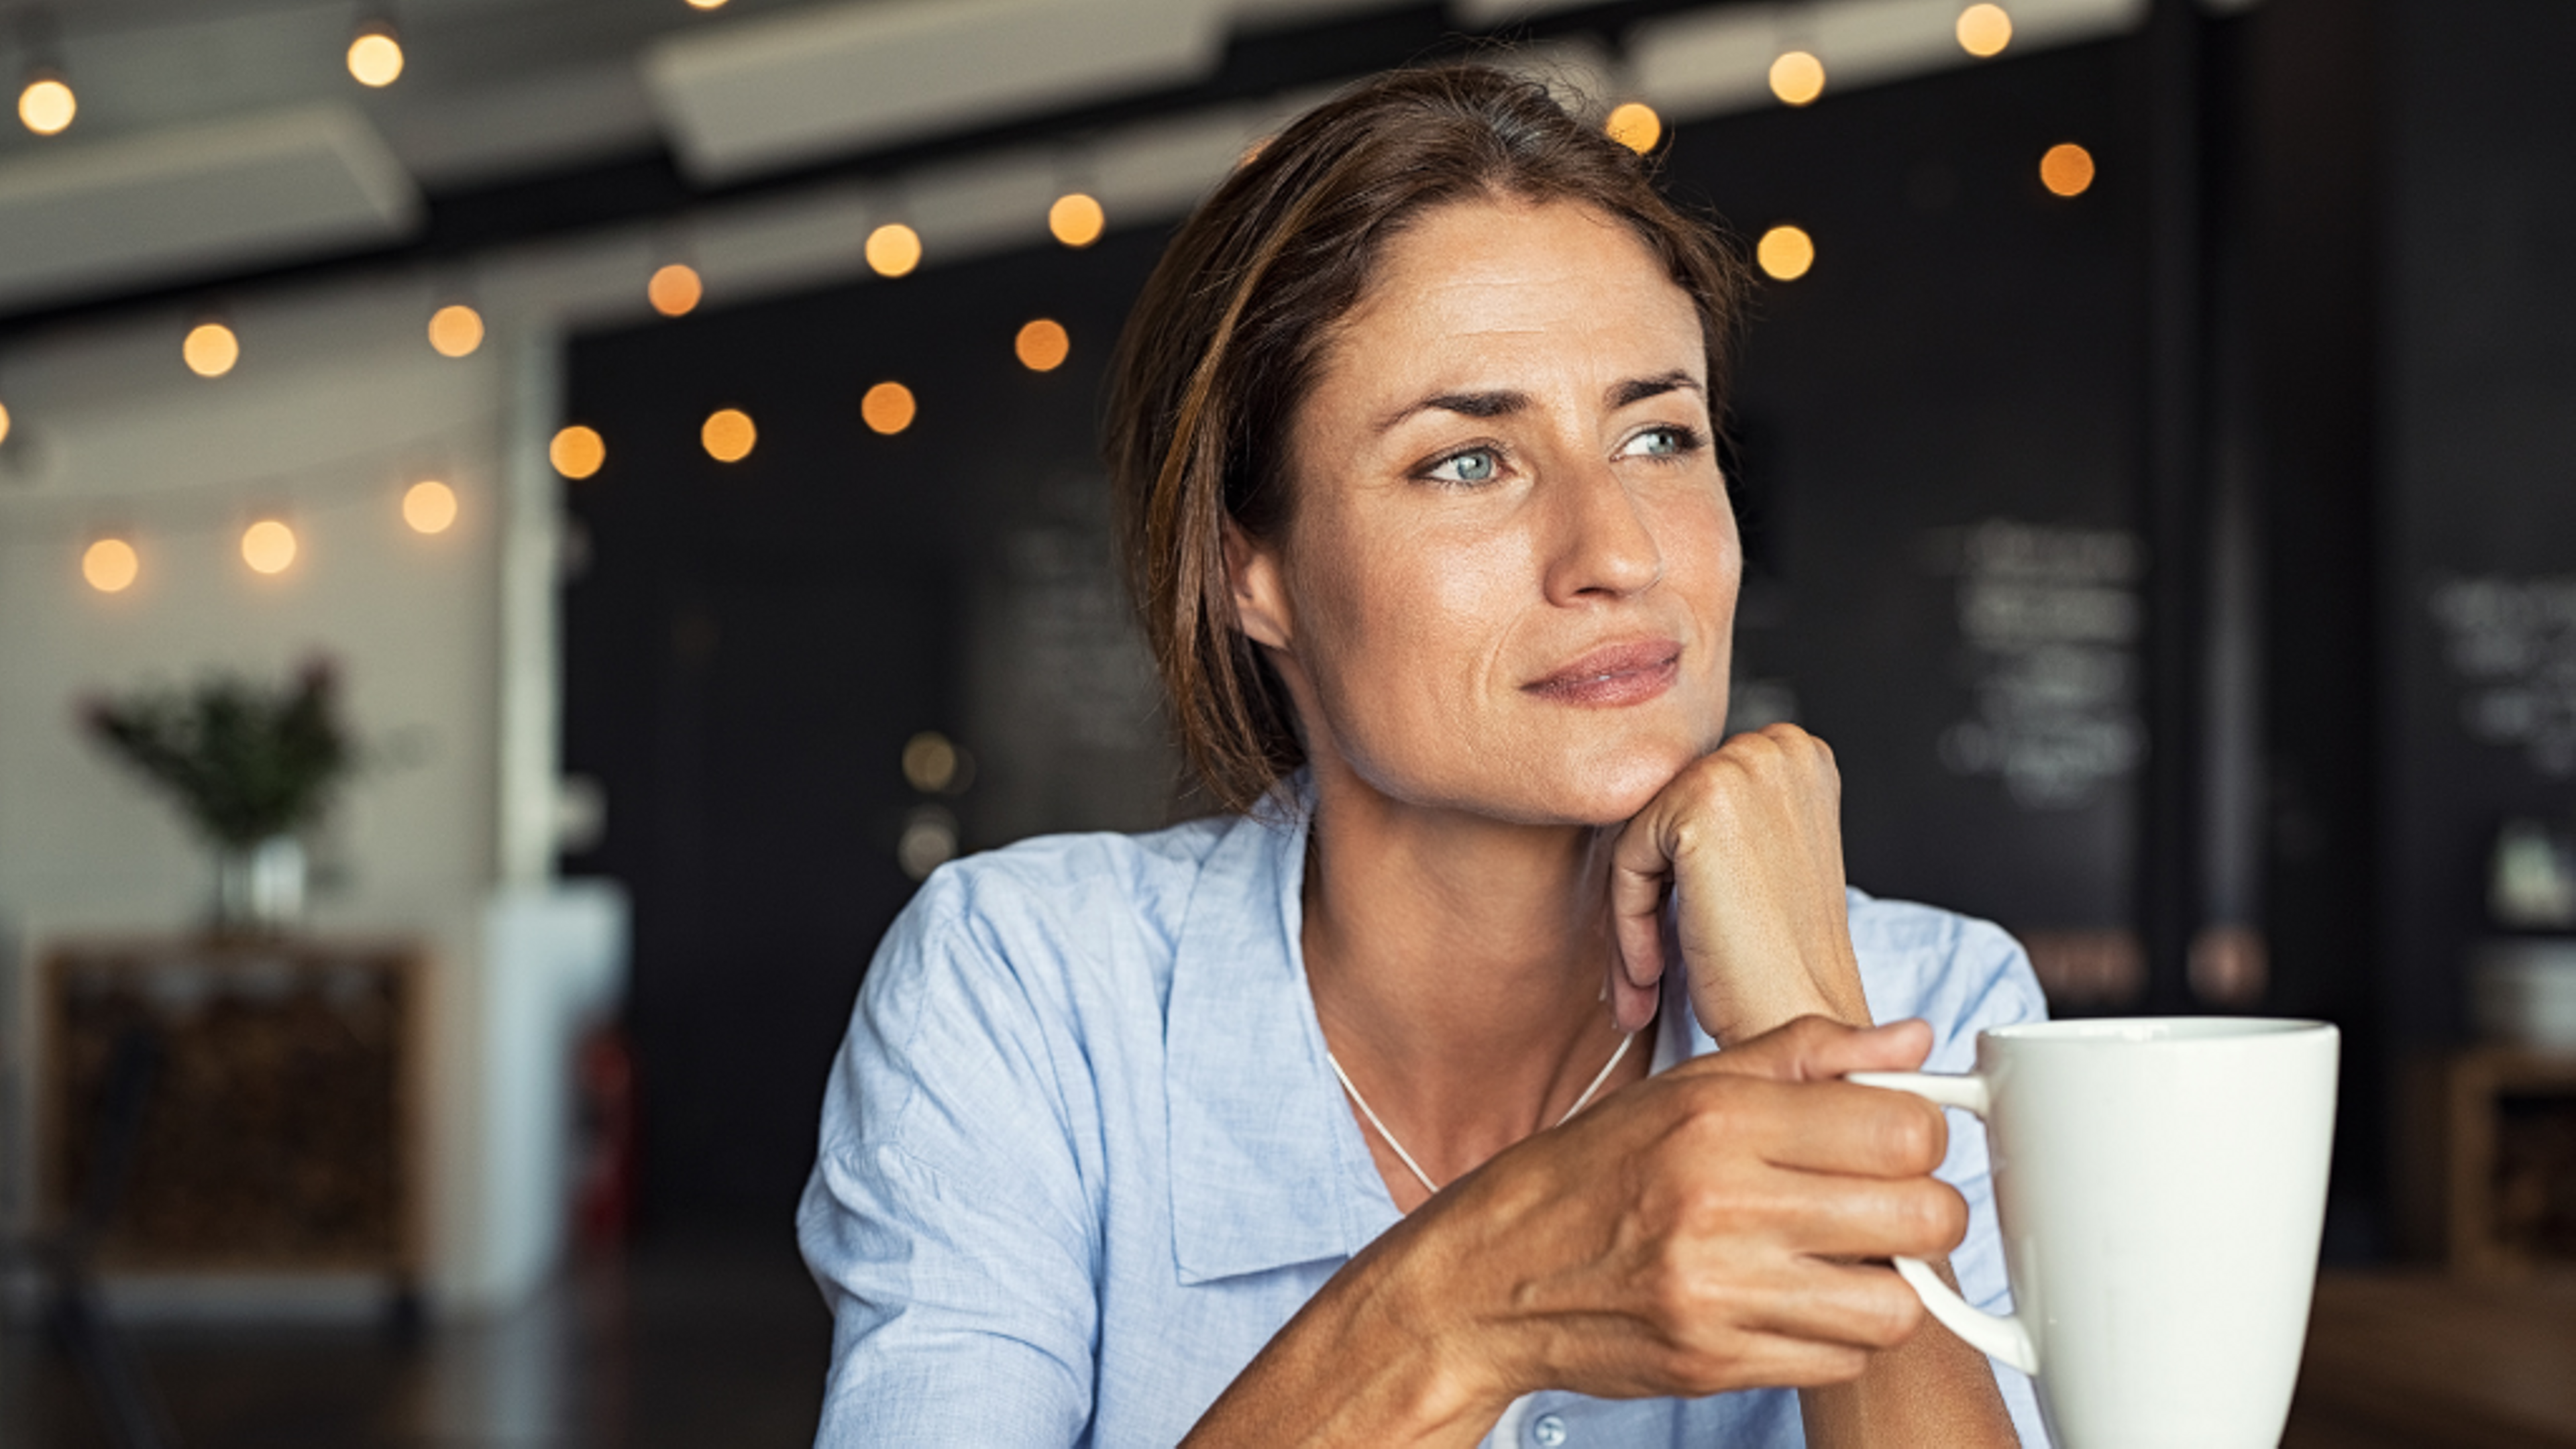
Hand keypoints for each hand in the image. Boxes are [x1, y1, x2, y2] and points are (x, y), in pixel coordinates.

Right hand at [1401, 1017, 1964, 1416]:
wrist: (1492, 1274)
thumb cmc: (1593, 1171)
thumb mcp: (1687, 1088)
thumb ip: (1805, 1055)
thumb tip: (1912, 1043)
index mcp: (1720, 1119)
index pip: (1903, 1129)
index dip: (1921, 1134)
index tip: (1895, 1139)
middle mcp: (1722, 1204)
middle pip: (1922, 1216)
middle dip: (1922, 1208)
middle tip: (1884, 1203)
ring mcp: (1720, 1293)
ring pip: (1897, 1305)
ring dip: (1886, 1284)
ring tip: (1842, 1259)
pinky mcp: (1716, 1364)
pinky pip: (1842, 1363)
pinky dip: (1836, 1337)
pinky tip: (1794, 1301)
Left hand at [1606, 723, 1868, 1041]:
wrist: (1802, 1020)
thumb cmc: (1781, 962)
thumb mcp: (1760, 862)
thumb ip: (1719, 817)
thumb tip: (1643, 804)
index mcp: (1798, 754)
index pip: (1692, 797)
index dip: (1676, 876)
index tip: (1675, 938)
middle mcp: (1779, 747)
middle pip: (1664, 814)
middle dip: (1651, 895)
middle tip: (1647, 973)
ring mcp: (1743, 766)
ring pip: (1640, 837)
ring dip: (1634, 917)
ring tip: (1646, 982)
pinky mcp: (1703, 801)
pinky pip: (1627, 859)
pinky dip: (1629, 923)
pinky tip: (1651, 975)